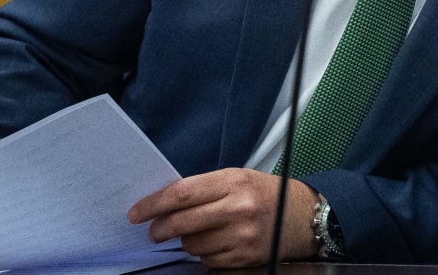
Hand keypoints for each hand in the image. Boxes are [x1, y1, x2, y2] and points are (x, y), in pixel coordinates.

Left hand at [127, 168, 315, 268]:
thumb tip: (162, 206)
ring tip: (202, 231)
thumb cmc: (263, 193)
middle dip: (159, 229)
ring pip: (191, 244)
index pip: (181, 194)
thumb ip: (203, 188)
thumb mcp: (237, 178)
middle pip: (182, 222)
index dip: (153, 204)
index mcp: (234, 182)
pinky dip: (205, 253)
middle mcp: (239, 208)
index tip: (136, 213)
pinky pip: (207, 260)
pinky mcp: (244, 257)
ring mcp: (242, 235)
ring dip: (187, 240)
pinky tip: (218, 242)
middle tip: (153, 231)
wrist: (301, 215)